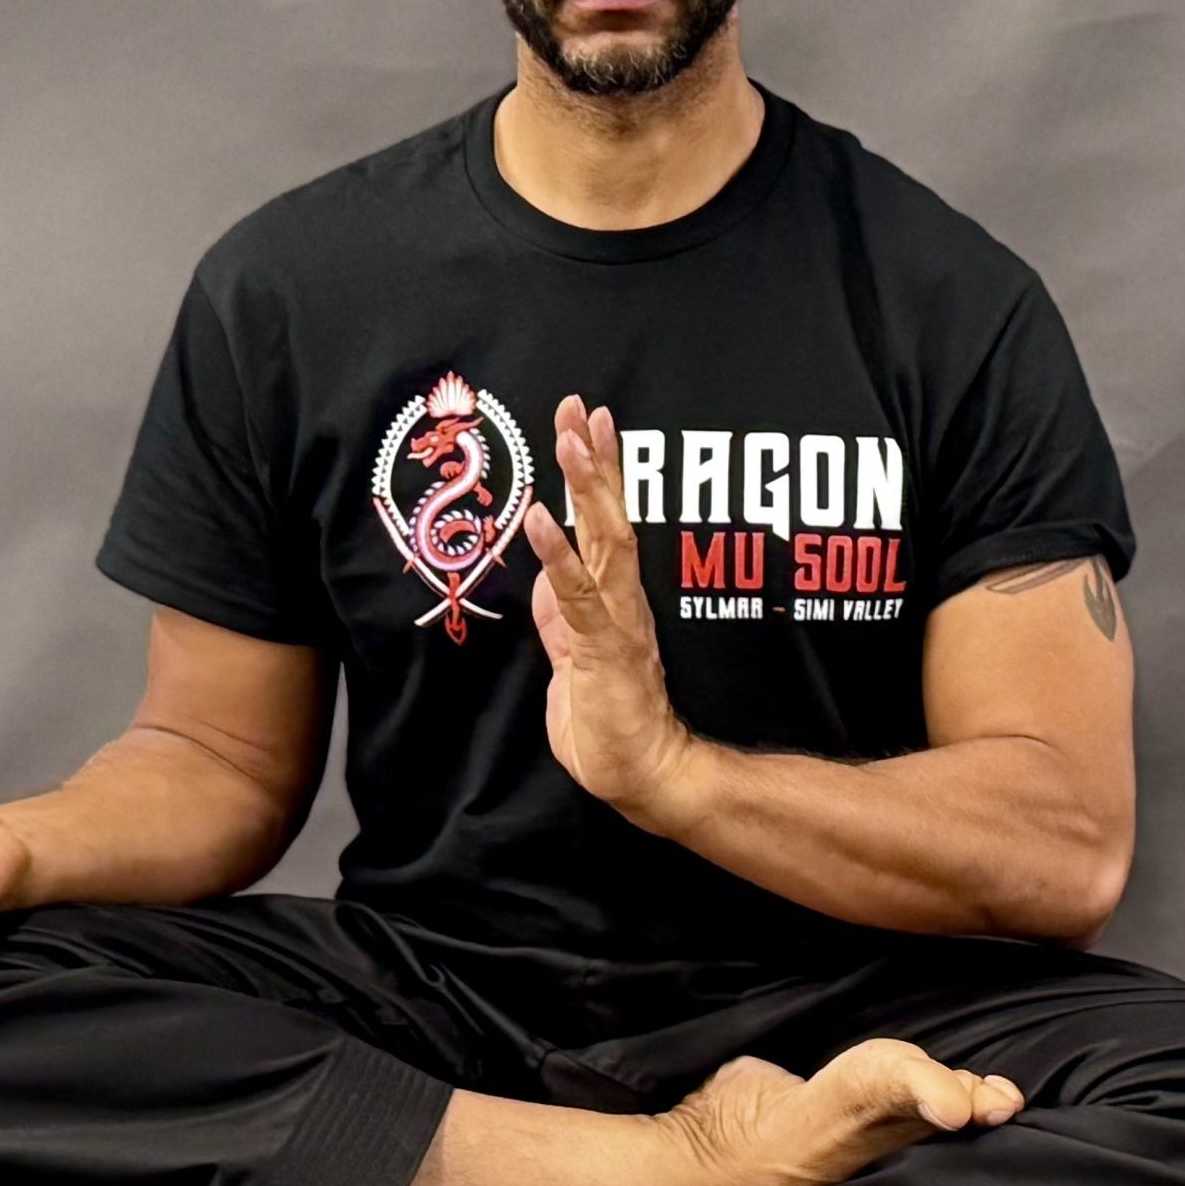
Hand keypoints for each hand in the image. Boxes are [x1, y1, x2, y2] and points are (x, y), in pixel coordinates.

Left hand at [523, 394, 698, 831]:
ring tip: (572, 440)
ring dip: (586, 488)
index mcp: (614, 600)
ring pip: (603, 541)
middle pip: (610, 516)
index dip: (595, 473)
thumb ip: (562, 622)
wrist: (644, 777)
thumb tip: (546, 584)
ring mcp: (616, 621)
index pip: (605, 522)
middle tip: (581, 407)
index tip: (584, 423)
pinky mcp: (603, 648)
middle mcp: (621, 600)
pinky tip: (540, 519)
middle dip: (594, 460)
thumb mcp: (571, 664)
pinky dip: (557, 555)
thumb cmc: (611, 726)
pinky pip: (577, 595)